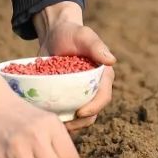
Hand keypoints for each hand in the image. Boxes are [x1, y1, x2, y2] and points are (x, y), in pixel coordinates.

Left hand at [34, 2, 116, 132]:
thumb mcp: (83, 35)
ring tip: (54, 125)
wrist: (54, 34)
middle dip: (81, 122)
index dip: (94, 107)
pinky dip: (58, 118)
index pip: (104, 97)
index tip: (80, 112)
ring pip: (79, 117)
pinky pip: (65, 112)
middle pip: (93, 112)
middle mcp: (94, 88)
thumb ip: (96, 46)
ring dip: (69, 124)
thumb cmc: (72, 32)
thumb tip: (112, 60)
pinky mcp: (66, 97)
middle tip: (65, 125)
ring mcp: (80, 95)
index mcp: (103, 76)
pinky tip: (46, 120)